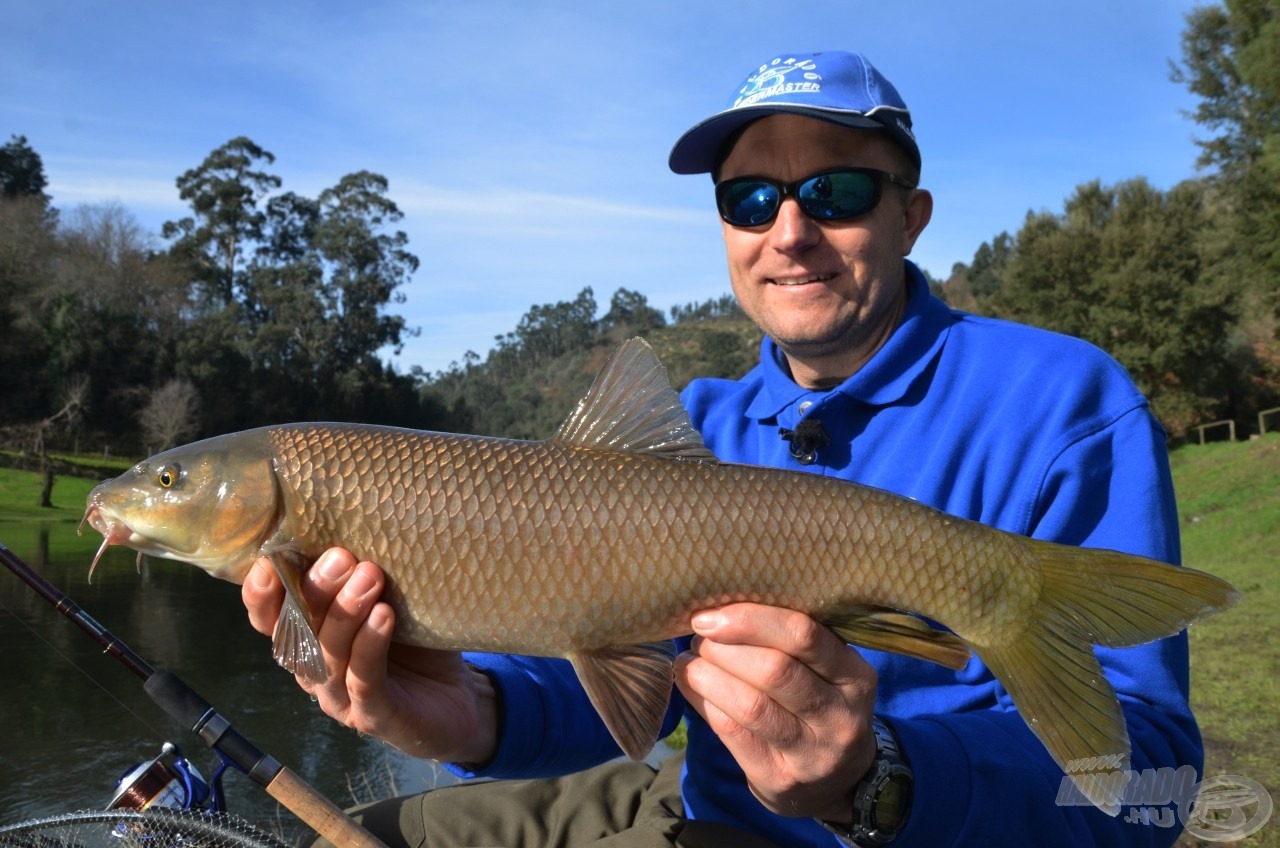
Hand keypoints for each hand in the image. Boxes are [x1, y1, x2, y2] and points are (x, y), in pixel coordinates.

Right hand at [241, 548, 497, 763]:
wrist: (457, 701)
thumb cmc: (416, 643)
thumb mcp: (391, 600)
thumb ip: (367, 573)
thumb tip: (366, 517)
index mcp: (307, 640)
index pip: (269, 618)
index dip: (261, 592)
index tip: (269, 559)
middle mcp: (314, 669)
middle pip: (298, 630)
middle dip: (315, 590)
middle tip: (341, 557)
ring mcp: (340, 697)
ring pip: (329, 654)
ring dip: (346, 612)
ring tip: (369, 576)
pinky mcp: (373, 715)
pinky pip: (364, 679)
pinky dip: (371, 645)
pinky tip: (384, 616)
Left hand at [673, 602, 877, 822]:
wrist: (835, 783)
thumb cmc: (820, 706)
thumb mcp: (828, 672)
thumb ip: (792, 641)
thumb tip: (724, 606)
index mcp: (856, 677)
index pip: (804, 635)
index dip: (751, 620)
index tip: (712, 615)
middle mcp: (840, 716)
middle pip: (774, 670)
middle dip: (724, 648)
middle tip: (700, 638)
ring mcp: (812, 753)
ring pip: (750, 705)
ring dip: (708, 676)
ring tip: (690, 660)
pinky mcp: (779, 778)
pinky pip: (733, 733)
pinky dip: (704, 702)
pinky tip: (691, 684)